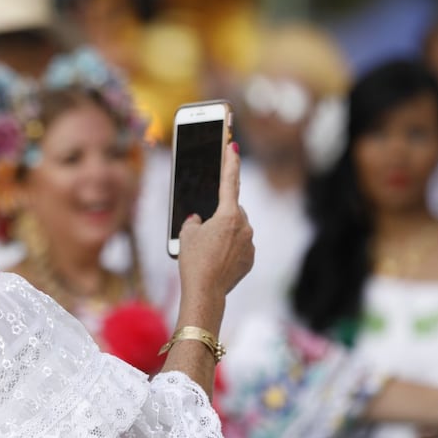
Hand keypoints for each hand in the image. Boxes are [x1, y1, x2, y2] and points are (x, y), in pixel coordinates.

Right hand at [178, 142, 254, 300]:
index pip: (230, 181)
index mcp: (227, 215)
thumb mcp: (186, 234)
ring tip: (208, 249)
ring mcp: (250, 243)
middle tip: (205, 228)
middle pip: (233, 210)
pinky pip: (241, 246)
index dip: (230, 161)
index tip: (233, 145)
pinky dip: (231, 248)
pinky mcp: (251, 258)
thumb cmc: (193, 260)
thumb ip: (193, 220)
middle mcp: (243, 226)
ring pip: (238, 228)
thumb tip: (199, 220)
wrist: (205, 292)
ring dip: (225, 233)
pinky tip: (217, 259)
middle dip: (221, 214)